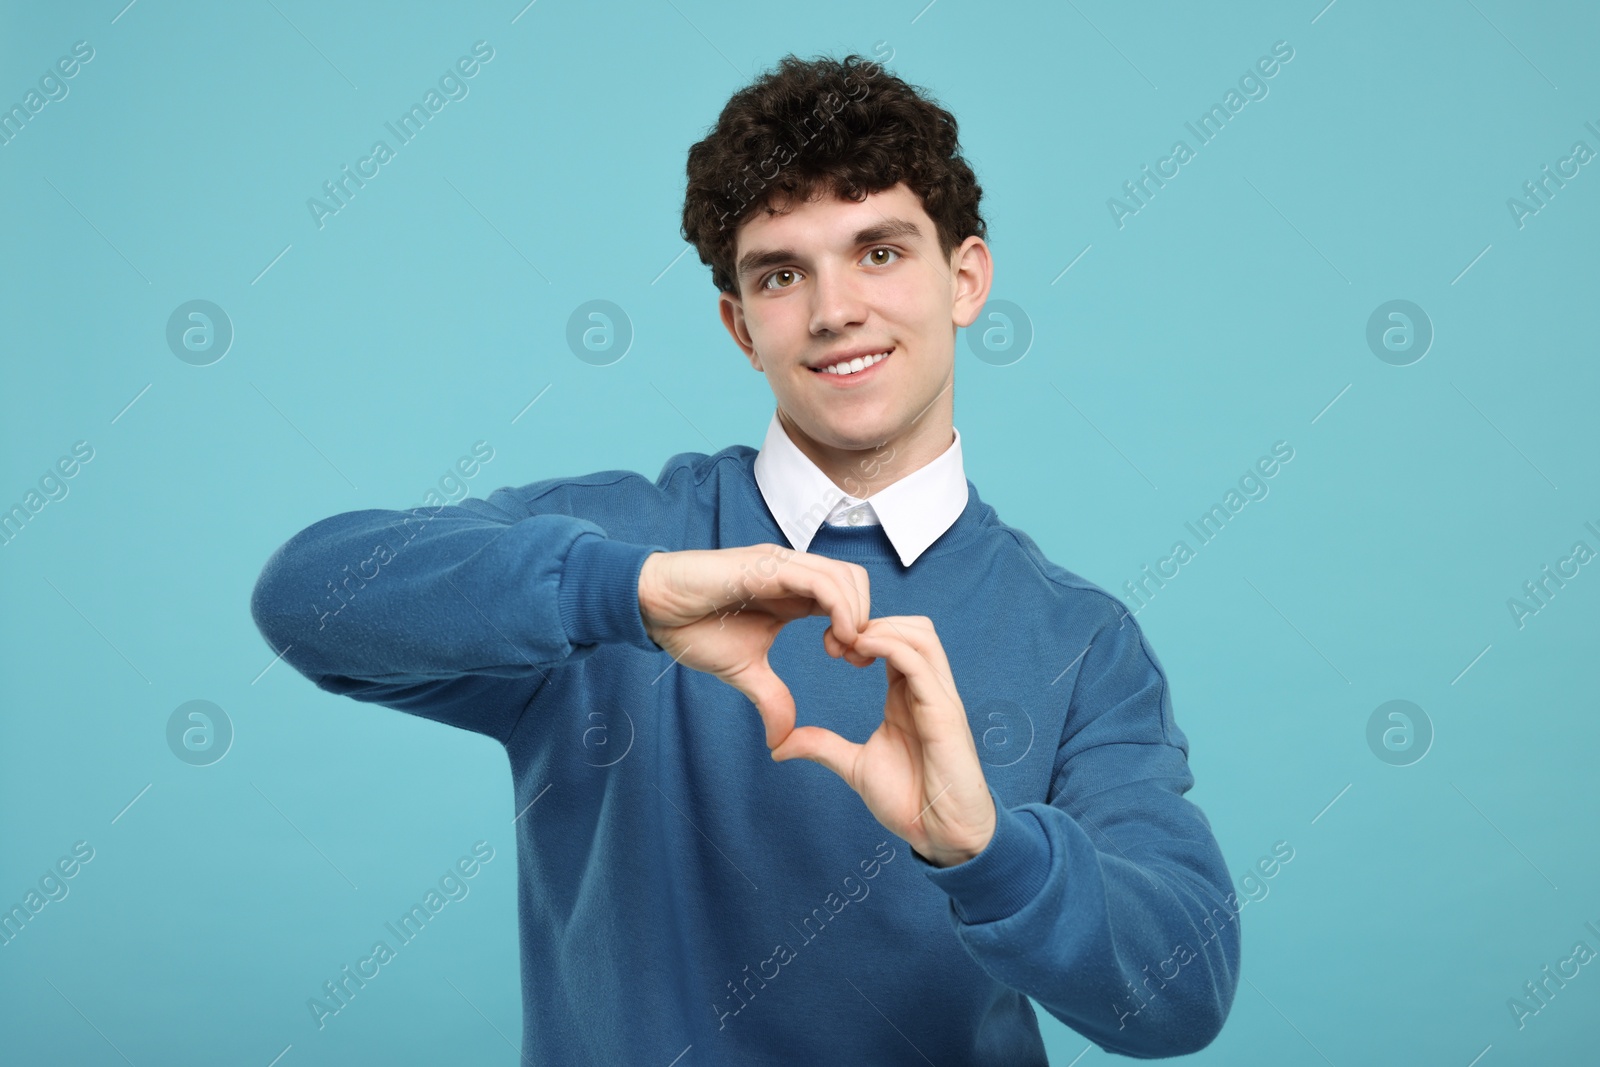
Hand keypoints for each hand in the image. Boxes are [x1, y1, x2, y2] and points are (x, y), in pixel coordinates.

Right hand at [637, 544, 869, 748]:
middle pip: (857, 582)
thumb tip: (782, 741)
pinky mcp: (767, 565)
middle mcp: (793, 573)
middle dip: (867, 620)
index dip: (861, 628)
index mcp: (793, 594)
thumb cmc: (692, 626)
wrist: (653, 606)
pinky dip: (840, 607)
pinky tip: (835, 637)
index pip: (848, 597)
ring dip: (857, 615)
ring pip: (845, 577)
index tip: (852, 661)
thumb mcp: (744, 671)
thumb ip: (771, 698)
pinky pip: (820, 579)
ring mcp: (782, 565)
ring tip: (843, 649)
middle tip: (851, 656)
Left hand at [770, 615, 996, 867]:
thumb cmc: (910, 801)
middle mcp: (927, 690)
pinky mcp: (944, 712)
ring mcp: (939, 698)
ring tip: (848, 646)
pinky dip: (890, 646)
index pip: (894, 640)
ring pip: (921, 634)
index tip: (829, 647)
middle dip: (870, 622)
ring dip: (881, 628)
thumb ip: (823, 747)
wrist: (942, 835)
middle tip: (835, 642)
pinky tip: (862, 651)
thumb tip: (780, 744)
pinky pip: (921, 663)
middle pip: (911, 626)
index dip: (860, 632)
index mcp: (907, 696)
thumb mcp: (855, 767)